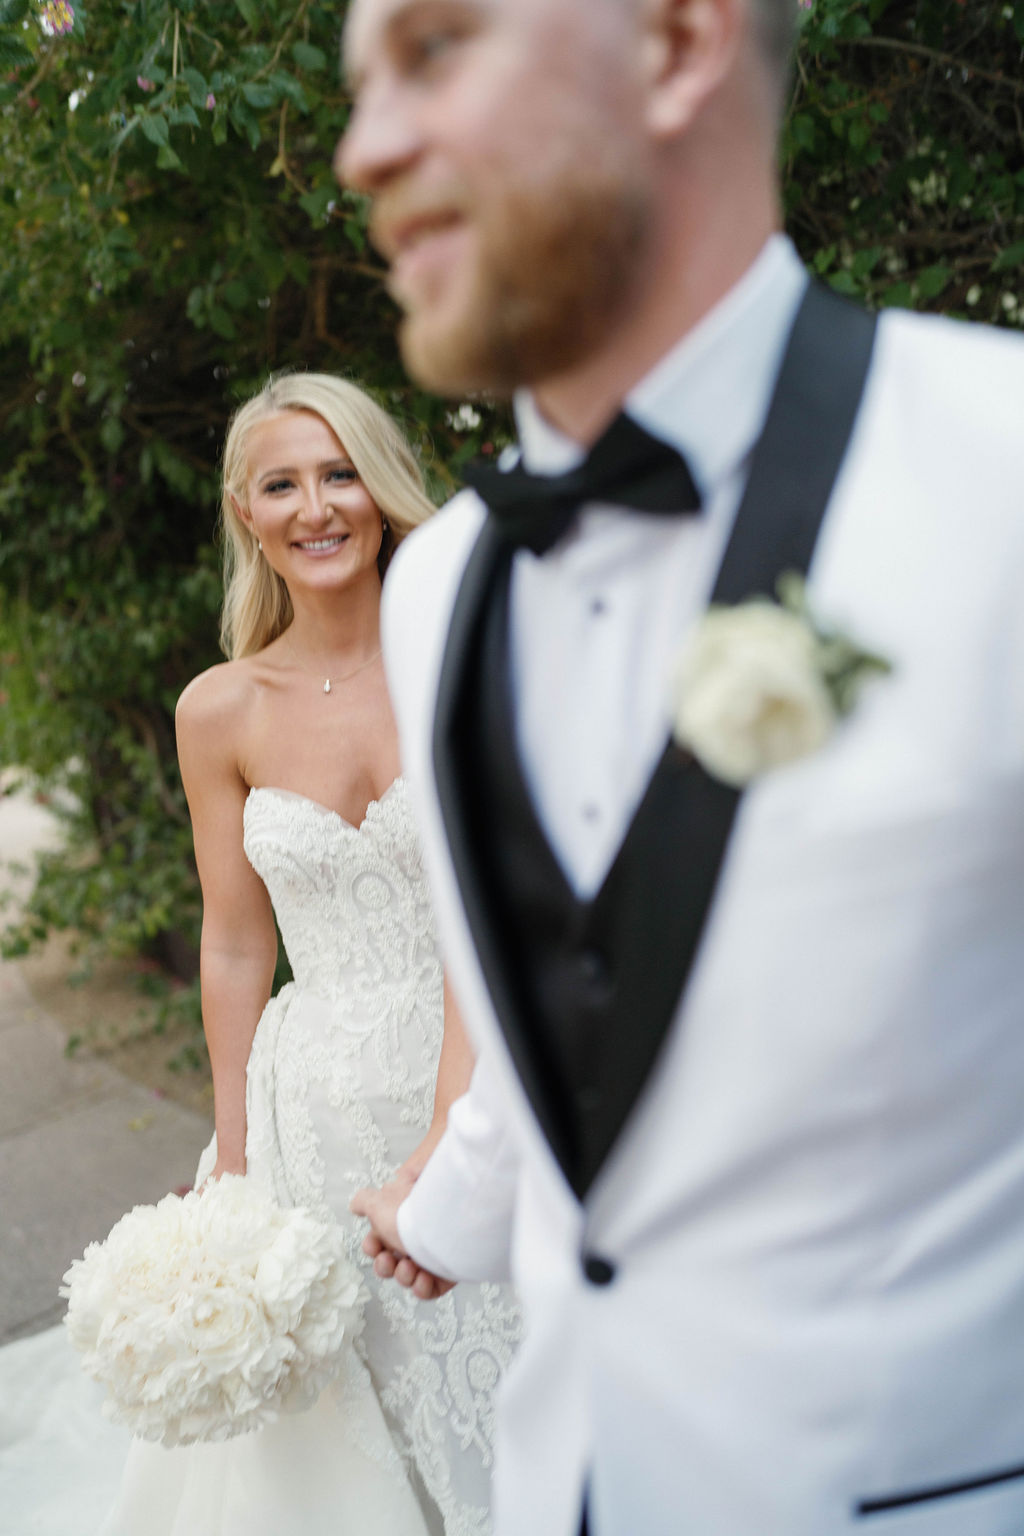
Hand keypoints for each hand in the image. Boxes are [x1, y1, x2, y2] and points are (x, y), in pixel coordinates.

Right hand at [350, 1175, 455, 1300]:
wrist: (453, 1218)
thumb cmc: (413, 1209)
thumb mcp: (380, 1201)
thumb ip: (365, 1202)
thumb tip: (355, 1205)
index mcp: (402, 1215)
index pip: (382, 1236)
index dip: (372, 1245)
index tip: (373, 1246)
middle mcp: (418, 1233)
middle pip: (393, 1259)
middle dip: (383, 1265)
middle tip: (387, 1260)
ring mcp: (434, 1253)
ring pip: (410, 1274)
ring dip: (403, 1276)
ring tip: (409, 1267)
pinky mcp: (450, 1270)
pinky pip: (431, 1287)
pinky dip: (422, 1288)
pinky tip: (423, 1279)